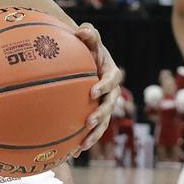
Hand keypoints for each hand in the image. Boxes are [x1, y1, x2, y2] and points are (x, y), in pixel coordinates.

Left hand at [76, 22, 121, 151]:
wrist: (84, 59)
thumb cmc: (86, 46)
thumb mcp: (88, 37)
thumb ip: (88, 33)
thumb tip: (82, 31)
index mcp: (111, 73)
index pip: (111, 80)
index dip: (104, 86)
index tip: (92, 92)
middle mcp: (111, 92)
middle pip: (109, 105)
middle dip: (100, 115)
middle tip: (88, 121)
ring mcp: (105, 105)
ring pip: (103, 122)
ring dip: (94, 134)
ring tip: (82, 145)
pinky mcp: (97, 115)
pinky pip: (93, 130)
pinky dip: (84, 140)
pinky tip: (72, 153)